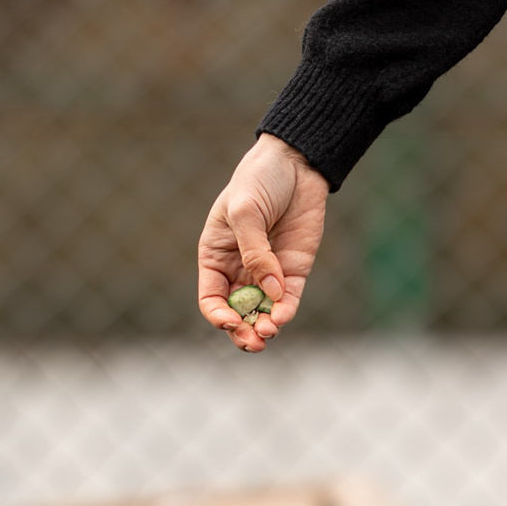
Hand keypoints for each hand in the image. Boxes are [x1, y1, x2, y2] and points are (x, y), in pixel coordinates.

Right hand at [198, 133, 329, 351]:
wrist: (296, 164)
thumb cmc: (258, 181)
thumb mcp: (246, 212)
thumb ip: (255, 251)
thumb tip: (270, 289)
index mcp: (215, 256)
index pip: (211, 297)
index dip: (218, 315)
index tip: (230, 321)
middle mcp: (238, 270)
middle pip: (237, 312)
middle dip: (243, 331)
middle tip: (254, 341)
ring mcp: (268, 272)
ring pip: (262, 312)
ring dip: (264, 327)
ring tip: (269, 332)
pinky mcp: (294, 269)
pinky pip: (288, 299)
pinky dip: (285, 311)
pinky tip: (282, 316)